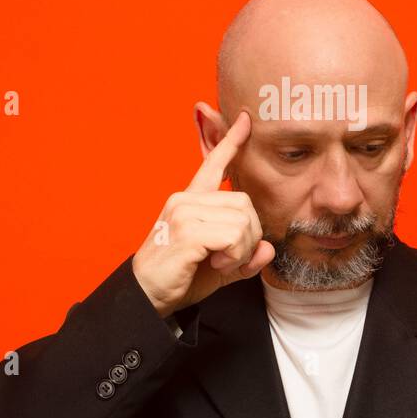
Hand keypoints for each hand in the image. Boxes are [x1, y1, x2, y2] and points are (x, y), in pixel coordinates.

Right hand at [131, 110, 275, 317]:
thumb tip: (268, 250)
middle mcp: (185, 199)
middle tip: (231, 258)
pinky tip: (214, 264)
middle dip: (250, 236)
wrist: (148, 297)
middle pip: (245, 203)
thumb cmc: (181, 278)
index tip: (245, 120)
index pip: (213, 164)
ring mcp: (184, 212)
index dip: (231, 142)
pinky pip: (232, 237)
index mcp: (191, 201)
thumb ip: (245, 257)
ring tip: (220, 262)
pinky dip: (233, 257)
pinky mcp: (185, 230)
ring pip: (242, 221)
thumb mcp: (221, 267)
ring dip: (241, 250)